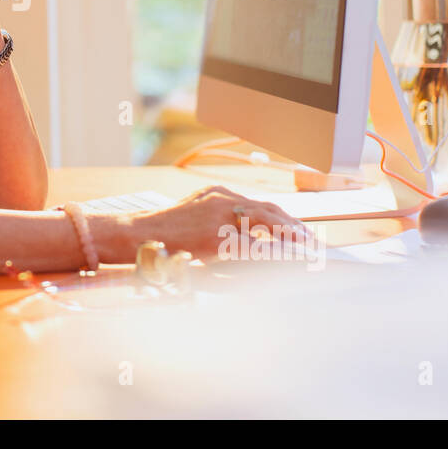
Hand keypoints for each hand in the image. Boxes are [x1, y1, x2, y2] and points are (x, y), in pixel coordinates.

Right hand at [99, 185, 310, 262]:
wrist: (138, 234)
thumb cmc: (163, 233)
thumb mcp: (194, 219)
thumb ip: (220, 222)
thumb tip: (250, 239)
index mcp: (216, 193)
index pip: (257, 204)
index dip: (281, 217)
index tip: (297, 229)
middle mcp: (221, 198)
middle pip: (267, 209)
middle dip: (291, 225)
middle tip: (309, 239)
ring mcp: (219, 213)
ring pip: (265, 221)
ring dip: (287, 234)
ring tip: (304, 246)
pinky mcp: (216, 233)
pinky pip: (253, 241)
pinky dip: (272, 247)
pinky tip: (285, 254)